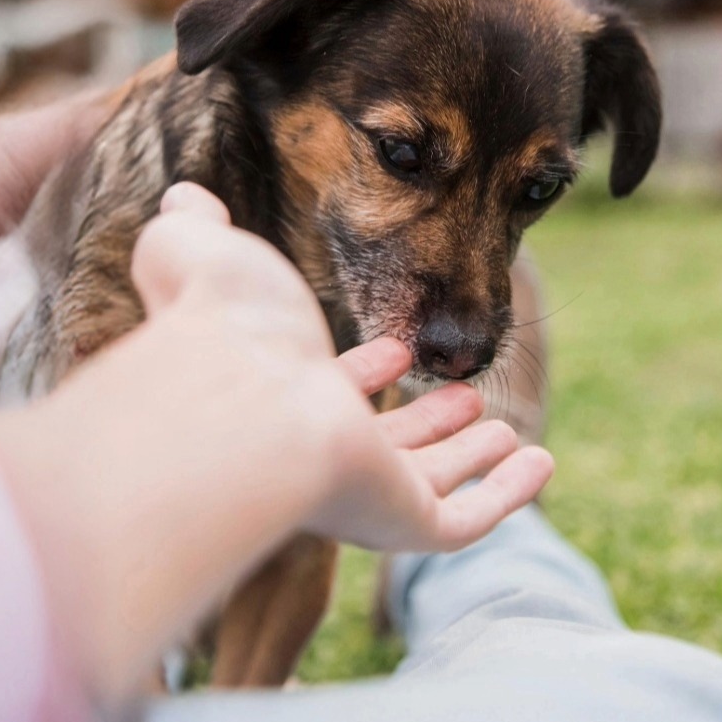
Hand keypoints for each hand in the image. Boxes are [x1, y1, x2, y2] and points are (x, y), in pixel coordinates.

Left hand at [0, 182, 550, 699]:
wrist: (245, 393)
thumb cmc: (223, 322)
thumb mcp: (206, 250)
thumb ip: (195, 229)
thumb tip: (181, 199)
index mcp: (273, 395)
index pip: (323, 393)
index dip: (360, 374)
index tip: (398, 349)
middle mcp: (312, 450)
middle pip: (380, 445)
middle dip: (425, 424)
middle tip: (466, 393)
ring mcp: (360, 492)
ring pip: (426, 485)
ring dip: (468, 458)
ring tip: (507, 429)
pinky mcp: (402, 522)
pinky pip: (466, 522)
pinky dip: (508, 495)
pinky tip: (540, 462)